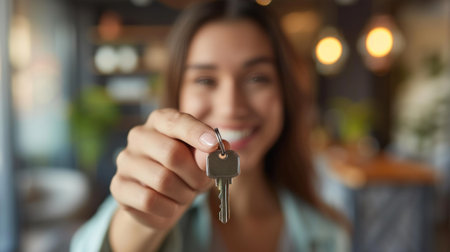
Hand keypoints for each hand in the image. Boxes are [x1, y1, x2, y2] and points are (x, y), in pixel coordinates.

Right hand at [110, 108, 218, 230]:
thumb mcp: (203, 161)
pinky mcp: (118, 186)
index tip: (213, 145)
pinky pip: (148, 200)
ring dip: (183, 194)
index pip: (177, 121)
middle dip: (195, 174)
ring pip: (162, 180)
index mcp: (160, 120)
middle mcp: (139, 135)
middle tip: (202, 184)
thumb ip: (210, 153)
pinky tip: (170, 206)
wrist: (162, 201)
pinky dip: (168, 208)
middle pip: (172, 154)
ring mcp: (125, 160)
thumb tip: (212, 150)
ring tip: (185, 195)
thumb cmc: (187, 171)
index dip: (197, 133)